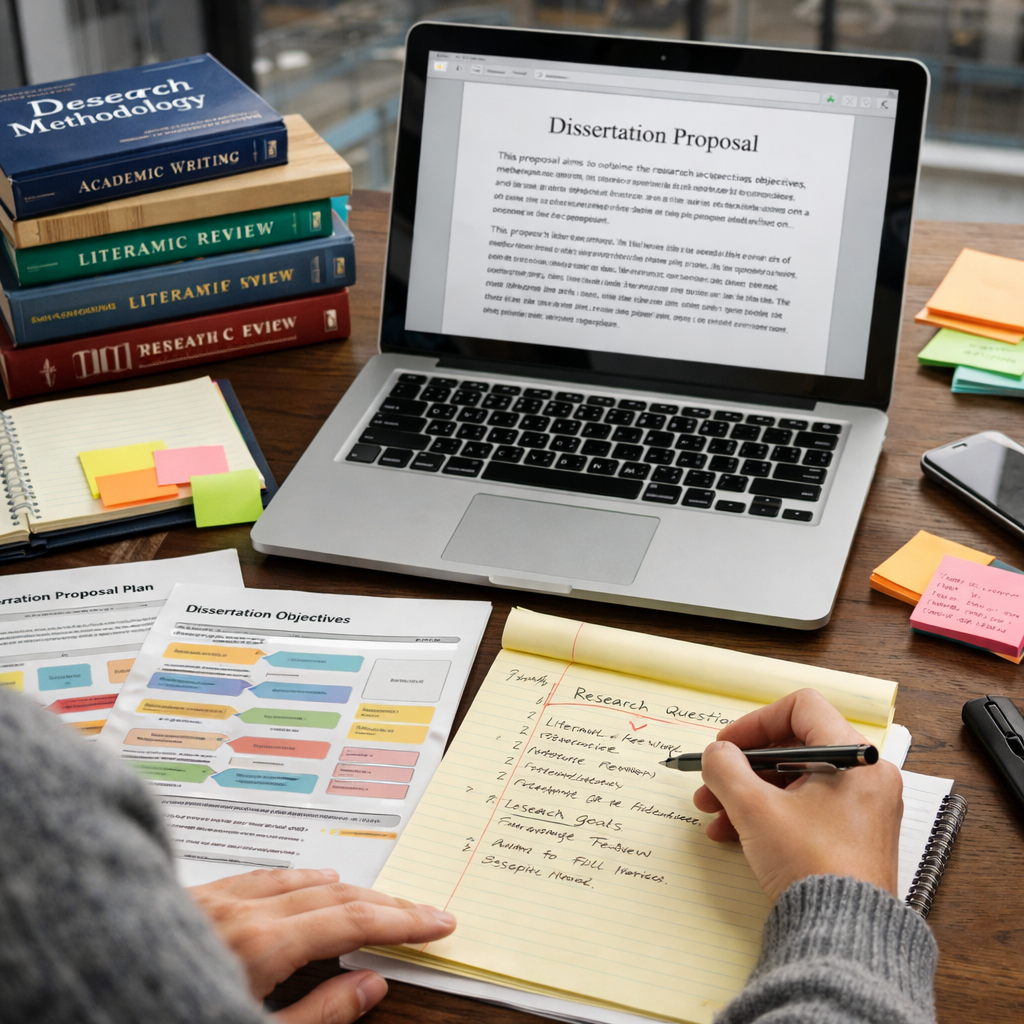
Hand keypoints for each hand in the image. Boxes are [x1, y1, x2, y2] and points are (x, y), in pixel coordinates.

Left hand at [188, 868, 454, 1023]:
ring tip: (375, 894)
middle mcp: (240, 909)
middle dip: (385, 901)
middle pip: (334, 894)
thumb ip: (319, 1014)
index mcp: (260, 944)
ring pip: (298, 879)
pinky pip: (260, 877)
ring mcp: (214, 899)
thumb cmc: (165, 1015)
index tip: (438, 921)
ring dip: (345, 887)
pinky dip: (297, 878)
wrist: (80, 993)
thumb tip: (371, 984)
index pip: (353, 922)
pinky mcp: (192, 899)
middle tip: (423, 910)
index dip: (402, 920)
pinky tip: (302, 880)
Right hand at [692, 688, 902, 903]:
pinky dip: (769, 814)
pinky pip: (805, 809)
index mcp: (856, 757)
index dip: (756, 722)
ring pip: (794, 781)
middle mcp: (866, 777)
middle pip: (793, 748)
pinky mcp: (853, 837)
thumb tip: (717, 754)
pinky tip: (734, 834)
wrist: (845, 936)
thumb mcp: (755, 809)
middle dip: (743, 766)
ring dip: (748, 793)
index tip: (727, 746)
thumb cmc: (812, 866)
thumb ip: (726, 769)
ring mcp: (862, 809)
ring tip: (714, 815)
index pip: (801, 708)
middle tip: (711, 784)